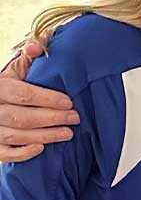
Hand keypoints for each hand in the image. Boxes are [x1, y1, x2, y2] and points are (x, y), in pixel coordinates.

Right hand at [0, 42, 78, 162]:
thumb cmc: (5, 87)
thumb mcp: (12, 71)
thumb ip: (26, 59)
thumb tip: (37, 46)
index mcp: (0, 88)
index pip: (25, 94)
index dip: (48, 99)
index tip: (69, 102)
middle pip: (23, 117)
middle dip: (52, 118)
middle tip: (75, 118)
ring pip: (16, 135)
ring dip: (44, 135)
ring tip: (67, 133)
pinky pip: (5, 153)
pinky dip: (22, 153)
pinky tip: (40, 148)